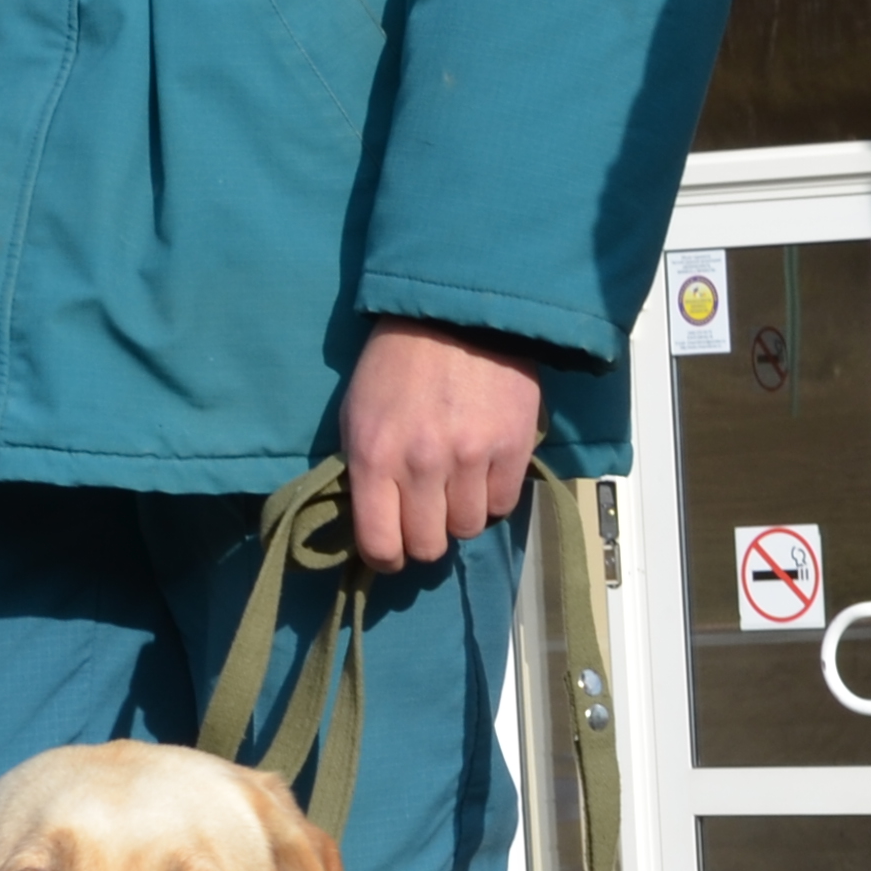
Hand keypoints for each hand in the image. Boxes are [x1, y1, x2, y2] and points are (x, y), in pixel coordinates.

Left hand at [335, 321, 542, 570]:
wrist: (455, 313)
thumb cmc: (396, 364)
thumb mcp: (357, 415)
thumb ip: (363, 472)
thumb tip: (375, 525)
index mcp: (375, 458)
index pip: (381, 545)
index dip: (386, 557)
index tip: (392, 550)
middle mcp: (423, 465)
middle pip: (429, 546)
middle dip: (425, 536)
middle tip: (427, 513)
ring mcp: (471, 458)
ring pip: (469, 528)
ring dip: (461, 512)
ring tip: (457, 482)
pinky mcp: (512, 448)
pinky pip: (503, 504)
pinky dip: (493, 494)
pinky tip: (484, 468)